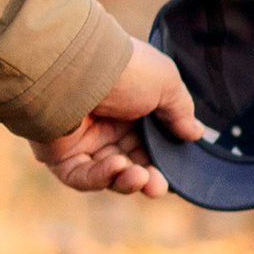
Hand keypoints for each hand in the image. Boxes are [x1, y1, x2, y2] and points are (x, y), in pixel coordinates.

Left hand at [30, 40, 202, 199]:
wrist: (80, 66)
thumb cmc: (125, 70)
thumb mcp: (166, 84)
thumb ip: (180, 111)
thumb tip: (195, 133)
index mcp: (130, 109)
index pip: (148, 146)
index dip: (163, 164)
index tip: (176, 178)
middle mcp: (104, 125)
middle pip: (130, 164)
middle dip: (148, 179)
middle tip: (159, 187)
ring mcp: (81, 141)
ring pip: (107, 175)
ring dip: (127, 181)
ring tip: (141, 177)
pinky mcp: (58, 154)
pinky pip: (81, 176)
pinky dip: (101, 177)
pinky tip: (118, 167)